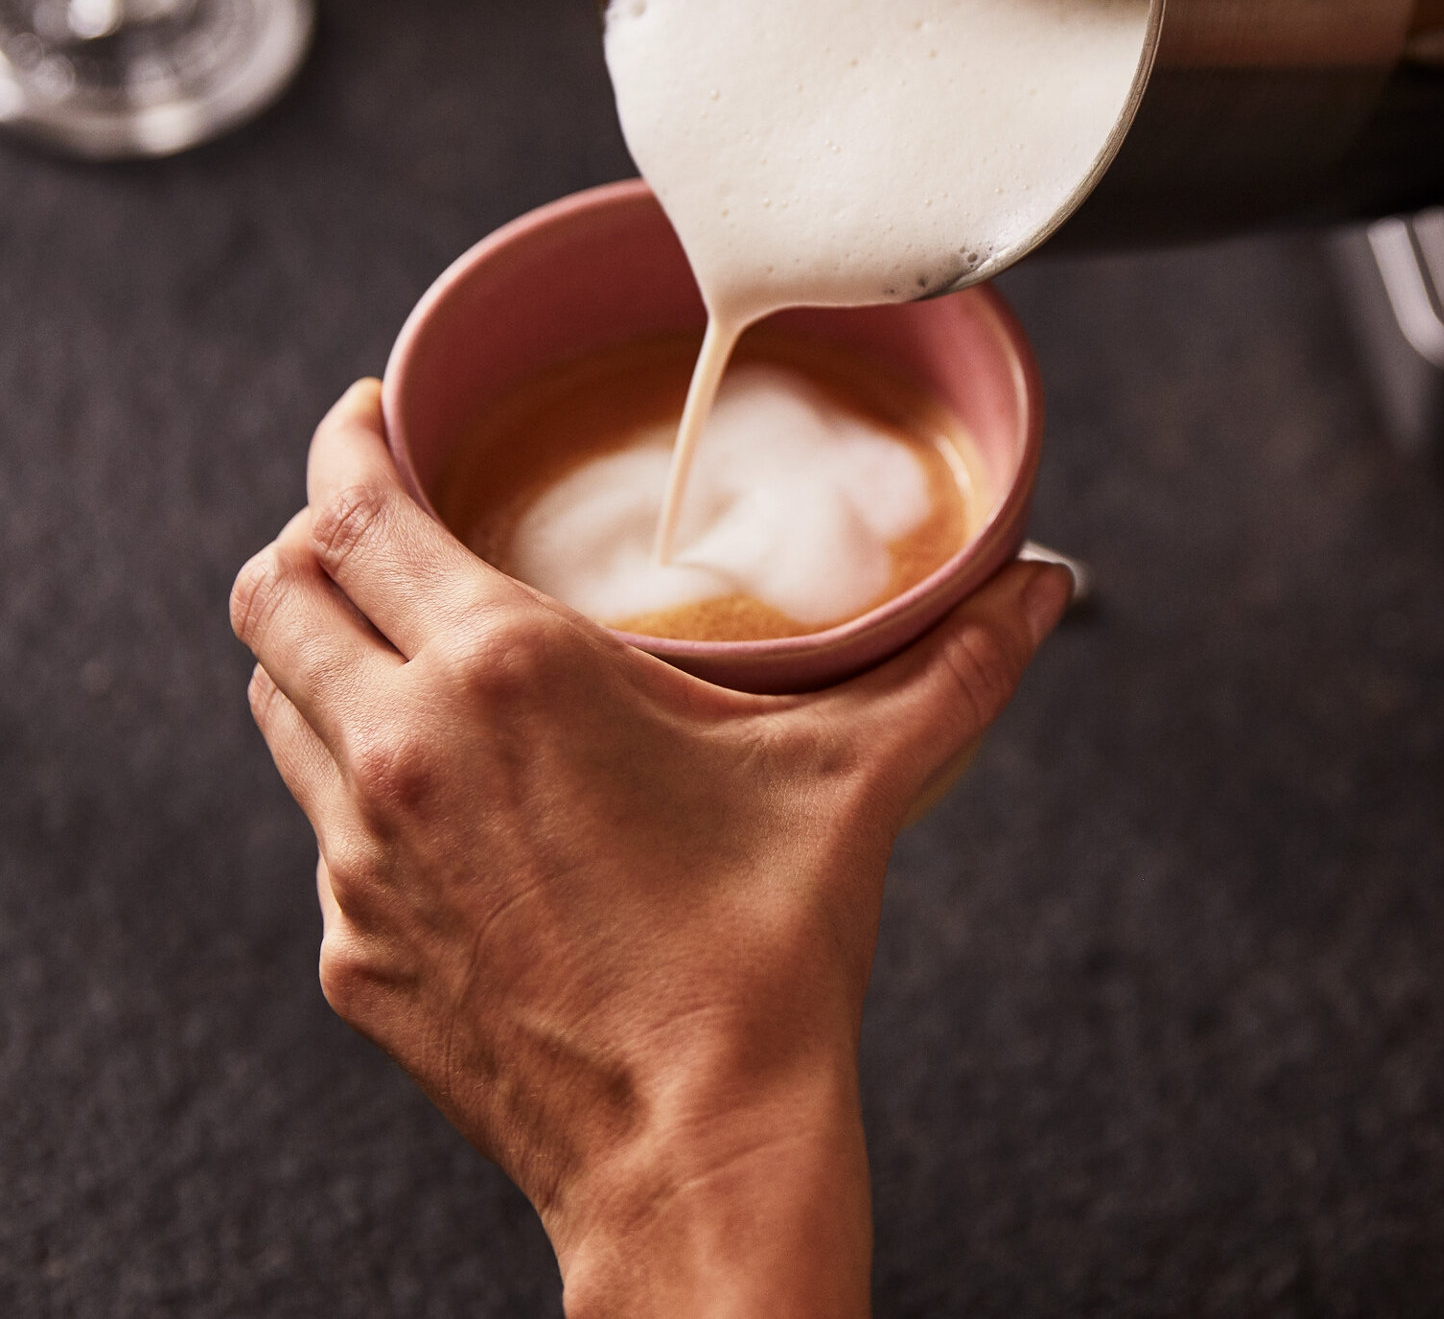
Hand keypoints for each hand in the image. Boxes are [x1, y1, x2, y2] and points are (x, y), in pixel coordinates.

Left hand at [231, 379, 1072, 1318]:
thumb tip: (1043, 588)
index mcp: (506, 674)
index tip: (367, 419)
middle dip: (306, 537)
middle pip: (273, 592)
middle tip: (369, 520)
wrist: (695, 1150)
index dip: (344, 447)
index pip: (355, 514)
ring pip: (278, 705)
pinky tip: (441, 795)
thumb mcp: (861, 777)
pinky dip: (353, 778)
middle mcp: (405, 750)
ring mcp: (358, 860)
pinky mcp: (350, 951)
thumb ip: (958, 663)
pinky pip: (319, 825)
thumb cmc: (765, 957)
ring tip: (391, 640)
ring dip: (317, 653)